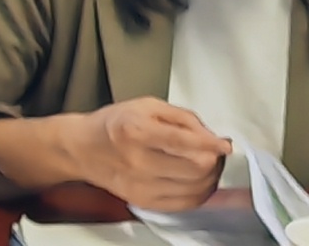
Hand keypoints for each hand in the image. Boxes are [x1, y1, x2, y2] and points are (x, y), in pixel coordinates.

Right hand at [60, 99, 227, 210]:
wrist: (84, 149)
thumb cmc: (115, 124)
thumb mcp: (148, 105)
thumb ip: (183, 117)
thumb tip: (211, 136)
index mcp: (138, 131)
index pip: (186, 142)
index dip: (213, 144)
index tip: (224, 144)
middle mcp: (138, 161)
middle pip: (196, 168)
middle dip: (213, 158)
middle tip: (213, 150)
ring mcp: (141, 186)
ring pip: (195, 188)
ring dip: (210, 176)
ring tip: (206, 164)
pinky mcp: (144, 201)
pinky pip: (185, 204)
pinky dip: (199, 193)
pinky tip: (197, 180)